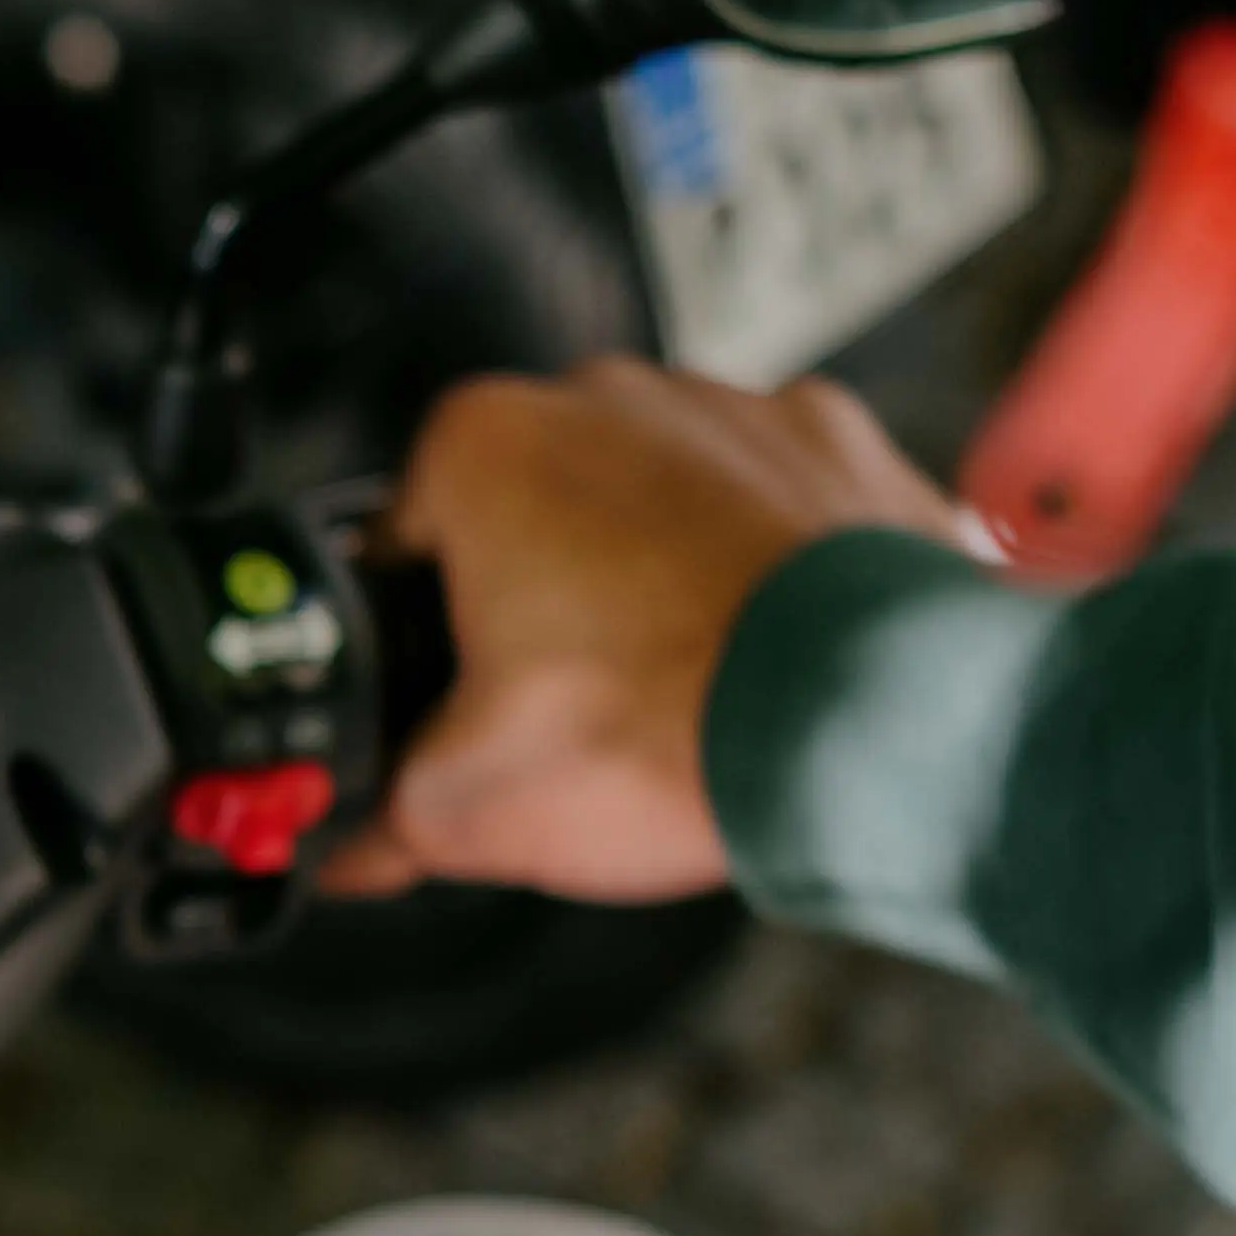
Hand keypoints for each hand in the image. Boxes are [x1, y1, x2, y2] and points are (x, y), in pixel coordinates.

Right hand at [327, 356, 984, 902]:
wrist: (876, 730)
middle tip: (566, 708)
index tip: (446, 696)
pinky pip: (777, 504)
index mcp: (486, 444)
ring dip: (659, 573)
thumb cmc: (674, 729)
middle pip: (535, 510)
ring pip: (660, 499)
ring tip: (679, 689)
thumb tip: (360, 839)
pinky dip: (769, 566)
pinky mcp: (844, 447)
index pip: (402, 541)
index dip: (418, 637)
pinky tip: (767, 654)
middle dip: (544, 596)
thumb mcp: (471, 806)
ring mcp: (738, 409)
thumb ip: (387, 815)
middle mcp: (610, 395)